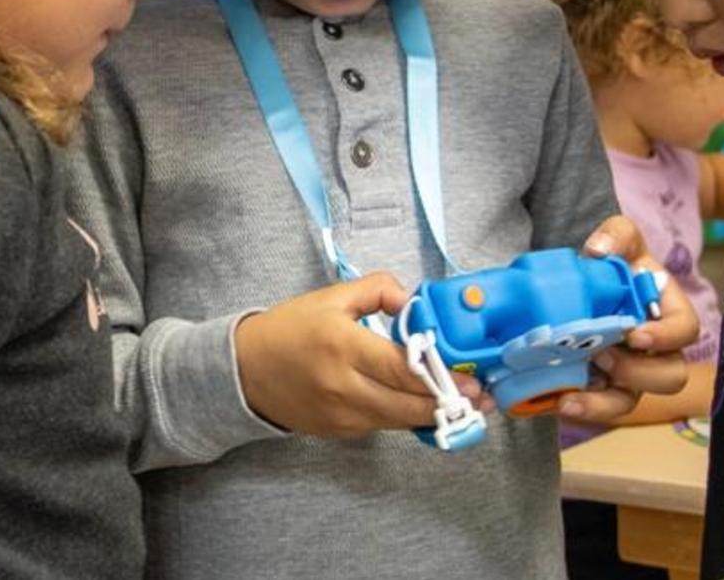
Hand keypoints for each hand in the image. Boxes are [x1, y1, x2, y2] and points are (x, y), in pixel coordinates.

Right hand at [235, 272, 489, 437]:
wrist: (244, 371)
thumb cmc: (289, 329)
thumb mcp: (331, 297)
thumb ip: (378, 290)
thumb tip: (414, 304)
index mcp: (343, 346)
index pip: (403, 369)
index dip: (441, 378)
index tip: (471, 381)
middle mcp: (343, 386)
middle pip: (408, 405)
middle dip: (448, 404)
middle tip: (479, 399)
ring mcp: (341, 415)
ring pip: (399, 422)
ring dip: (430, 415)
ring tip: (459, 405)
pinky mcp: (339, 432)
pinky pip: (381, 425)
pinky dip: (401, 416)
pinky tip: (416, 406)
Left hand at [559, 216, 701, 421]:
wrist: (582, 283)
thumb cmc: (613, 263)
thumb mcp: (618, 239)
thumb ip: (616, 236)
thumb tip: (598, 251)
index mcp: (667, 314)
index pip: (685, 331)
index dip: (666, 338)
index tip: (635, 335)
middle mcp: (654, 351)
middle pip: (669, 377)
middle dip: (638, 373)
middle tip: (603, 356)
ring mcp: (627, 374)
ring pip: (630, 402)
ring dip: (604, 403)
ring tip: (572, 392)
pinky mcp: (599, 388)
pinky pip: (595, 409)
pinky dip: (577, 409)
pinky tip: (556, 403)